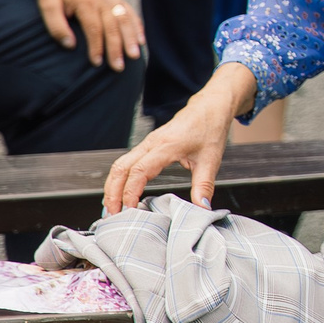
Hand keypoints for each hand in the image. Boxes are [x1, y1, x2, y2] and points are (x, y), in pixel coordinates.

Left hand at [39, 0, 141, 70]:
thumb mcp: (47, 6)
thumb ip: (56, 26)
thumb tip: (70, 45)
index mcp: (86, 2)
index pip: (94, 28)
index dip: (96, 47)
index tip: (96, 63)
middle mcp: (103, 0)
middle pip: (113, 27)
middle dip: (117, 48)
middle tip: (118, 67)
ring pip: (126, 20)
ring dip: (131, 39)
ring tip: (134, 56)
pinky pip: (132, 13)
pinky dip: (137, 27)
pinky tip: (140, 40)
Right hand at [104, 66, 253, 211]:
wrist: (211, 106)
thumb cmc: (210, 129)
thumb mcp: (211, 159)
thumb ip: (204, 185)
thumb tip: (202, 208)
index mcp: (166, 146)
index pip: (139, 171)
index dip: (130, 192)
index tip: (129, 210)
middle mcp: (152, 143)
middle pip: (121, 168)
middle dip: (113, 192)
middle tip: (113, 215)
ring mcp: (148, 143)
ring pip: (120, 164)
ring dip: (112, 186)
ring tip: (112, 208)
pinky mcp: (148, 145)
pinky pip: (126, 162)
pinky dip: (119, 178)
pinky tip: (121, 192)